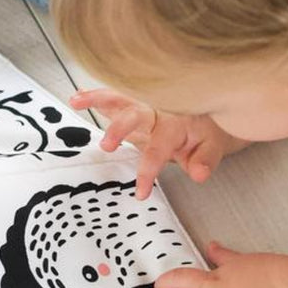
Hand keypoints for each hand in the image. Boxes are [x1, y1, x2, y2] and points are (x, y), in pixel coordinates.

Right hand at [68, 87, 246, 199]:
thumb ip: (204, 161)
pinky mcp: (133, 102)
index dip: (148, 171)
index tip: (140, 192)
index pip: (159, 149)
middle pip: (135, 113)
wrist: (210, 111)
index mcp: (176, 124)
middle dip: (119, 128)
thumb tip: (198, 173)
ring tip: (76, 101)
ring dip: (97, 98)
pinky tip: (78, 95)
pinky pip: (114, 96)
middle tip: (107, 146)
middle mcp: (157, 109)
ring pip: (120, 97)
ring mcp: (143, 103)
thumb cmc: (204, 133)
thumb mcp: (212, 149)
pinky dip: (95, 95)